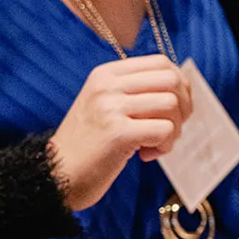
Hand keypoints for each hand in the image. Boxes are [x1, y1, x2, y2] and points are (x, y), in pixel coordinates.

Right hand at [49, 55, 192, 210]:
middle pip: (171, 80)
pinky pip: (164, 130)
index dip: (180, 85)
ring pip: (171, 104)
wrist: (55, 175)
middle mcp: (107, 85)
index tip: (175, 108)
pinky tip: (146, 155)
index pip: (161, 62)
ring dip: (174, 130)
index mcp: (106, 73)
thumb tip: (183, 86)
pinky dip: (164, 146)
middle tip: (170, 128)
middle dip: (183, 107)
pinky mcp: (118, 133)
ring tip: (154, 144)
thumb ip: (136, 91)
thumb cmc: (89, 144)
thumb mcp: (106, 105)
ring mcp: (111, 107)